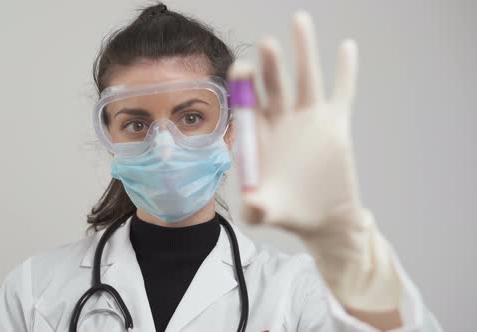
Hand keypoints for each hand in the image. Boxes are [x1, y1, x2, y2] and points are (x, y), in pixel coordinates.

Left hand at [230, 11, 361, 231]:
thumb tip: (250, 204)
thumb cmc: (287, 212)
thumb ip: (256, 209)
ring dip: (303, 51)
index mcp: (258, 134)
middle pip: (274, 84)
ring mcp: (308, 119)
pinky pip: (341, 93)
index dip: (244, 86)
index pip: (248, 102)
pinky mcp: (334, 125)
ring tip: (299, 21)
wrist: (319, 219)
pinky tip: (347, 48)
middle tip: (266, 44)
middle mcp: (281, 120)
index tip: (241, 70)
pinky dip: (345, 72)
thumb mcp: (266, 213)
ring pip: (305, 78)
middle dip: (270, 64)